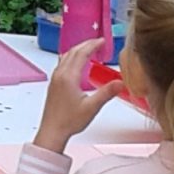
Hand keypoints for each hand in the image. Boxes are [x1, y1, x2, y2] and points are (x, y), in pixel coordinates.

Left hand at [33, 40, 120, 154]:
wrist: (52, 131)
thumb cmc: (68, 121)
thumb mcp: (92, 107)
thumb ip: (106, 93)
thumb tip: (120, 82)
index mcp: (68, 77)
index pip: (81, 54)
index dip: (92, 45)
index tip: (102, 41)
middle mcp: (60, 75)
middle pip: (73, 52)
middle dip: (86, 44)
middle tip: (98, 42)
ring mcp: (55, 79)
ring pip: (66, 56)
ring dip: (78, 50)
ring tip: (89, 49)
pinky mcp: (53, 84)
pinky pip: (62, 63)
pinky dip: (71, 57)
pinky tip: (76, 64)